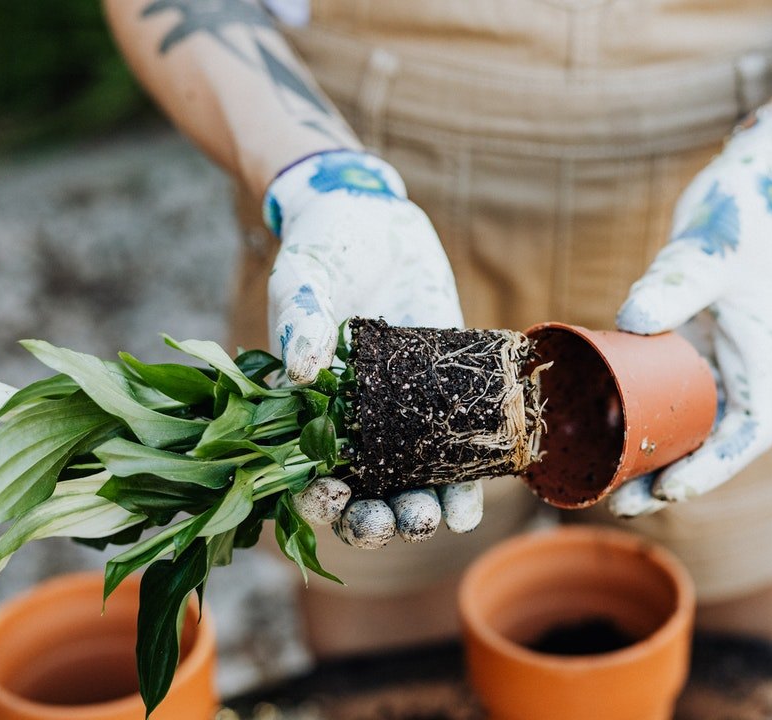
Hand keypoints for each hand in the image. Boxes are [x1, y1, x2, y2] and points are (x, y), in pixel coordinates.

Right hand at [263, 149, 483, 546]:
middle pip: (361, 496)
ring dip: (423, 513)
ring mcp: (401, 416)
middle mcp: (353, 426)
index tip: (337, 497)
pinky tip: (471, 502)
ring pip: (410, 486)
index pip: (304, 474)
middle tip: (402, 521)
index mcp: (305, 410)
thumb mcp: (303, 279)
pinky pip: (454, 451)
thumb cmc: (323, 250)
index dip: (317, 499)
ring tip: (439, 519)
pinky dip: (464, 483)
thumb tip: (301, 371)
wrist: (376, 221)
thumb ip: (300, 320)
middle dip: (380, 521)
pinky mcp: (445, 397)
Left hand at [609, 108, 771, 517]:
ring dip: (650, 455)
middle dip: (671, 476)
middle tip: (620, 501)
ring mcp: (712, 355)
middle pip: (712, 440)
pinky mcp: (685, 340)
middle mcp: (740, 366)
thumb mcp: (708, 249)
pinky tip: (597, 427)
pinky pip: (662, 389)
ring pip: (685, 422)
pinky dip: (635, 414)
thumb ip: (676, 281)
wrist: (743, 183)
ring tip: (603, 482)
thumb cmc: (739, 214)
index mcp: (761, 357)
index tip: (671, 488)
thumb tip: (630, 318)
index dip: (713, 468)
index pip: (748, 432)